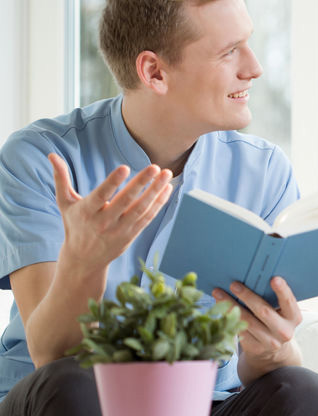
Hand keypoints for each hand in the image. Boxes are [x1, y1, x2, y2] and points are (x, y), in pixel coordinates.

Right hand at [49, 153, 172, 277]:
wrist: (83, 259)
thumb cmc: (74, 224)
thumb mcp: (65, 203)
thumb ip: (61, 179)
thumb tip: (51, 155)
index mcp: (86, 212)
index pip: (101, 195)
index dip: (112, 182)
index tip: (124, 168)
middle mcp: (104, 222)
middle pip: (126, 201)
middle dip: (142, 183)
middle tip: (155, 167)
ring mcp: (120, 230)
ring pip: (141, 209)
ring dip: (156, 191)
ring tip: (167, 174)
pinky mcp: (132, 235)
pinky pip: (148, 218)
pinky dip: (159, 203)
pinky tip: (167, 188)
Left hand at [213, 277, 302, 384]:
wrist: (272, 350)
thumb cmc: (275, 320)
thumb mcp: (281, 312)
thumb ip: (274, 298)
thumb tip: (254, 276)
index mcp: (294, 317)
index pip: (288, 301)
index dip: (282, 290)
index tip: (273, 278)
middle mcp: (284, 331)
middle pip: (264, 311)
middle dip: (247, 296)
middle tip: (234, 284)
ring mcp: (269, 342)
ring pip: (247, 322)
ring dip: (231, 306)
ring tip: (219, 294)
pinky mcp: (255, 348)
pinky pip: (239, 331)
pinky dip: (228, 318)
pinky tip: (220, 308)